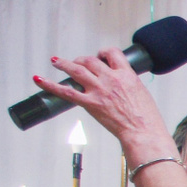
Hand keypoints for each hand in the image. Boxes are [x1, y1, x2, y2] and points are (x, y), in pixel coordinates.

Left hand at [33, 50, 175, 162]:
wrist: (143, 133)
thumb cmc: (147, 119)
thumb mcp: (142, 94)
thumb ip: (129, 85)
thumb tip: (121, 85)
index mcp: (127, 76)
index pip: (112, 54)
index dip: (104, 53)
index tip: (100, 56)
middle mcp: (111, 79)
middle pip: (91, 61)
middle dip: (82, 59)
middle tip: (78, 62)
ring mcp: (99, 90)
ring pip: (76, 69)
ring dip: (64, 63)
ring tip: (56, 61)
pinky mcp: (90, 103)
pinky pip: (66, 92)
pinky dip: (50, 85)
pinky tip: (39, 79)